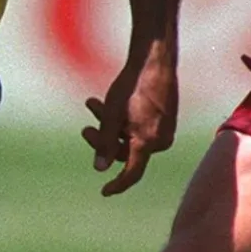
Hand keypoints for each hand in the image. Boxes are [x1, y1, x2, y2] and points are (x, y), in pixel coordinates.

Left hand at [80, 41, 177, 195]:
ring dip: (110, 124)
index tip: (104, 192)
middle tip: (85, 128)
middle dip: (104, 140)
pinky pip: (141, 128)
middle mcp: (160, 140)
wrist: (154, 59)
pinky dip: (124, 120)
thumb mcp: (112, 114)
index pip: (132, 173)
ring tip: (92, 104)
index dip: (117, 184)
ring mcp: (165, 130)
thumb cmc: (132, 85)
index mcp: (147, 142)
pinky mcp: (165, 119)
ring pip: (131, 137)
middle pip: (126, 151)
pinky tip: (109, 103)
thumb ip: (105, 143)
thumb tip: (100, 169)